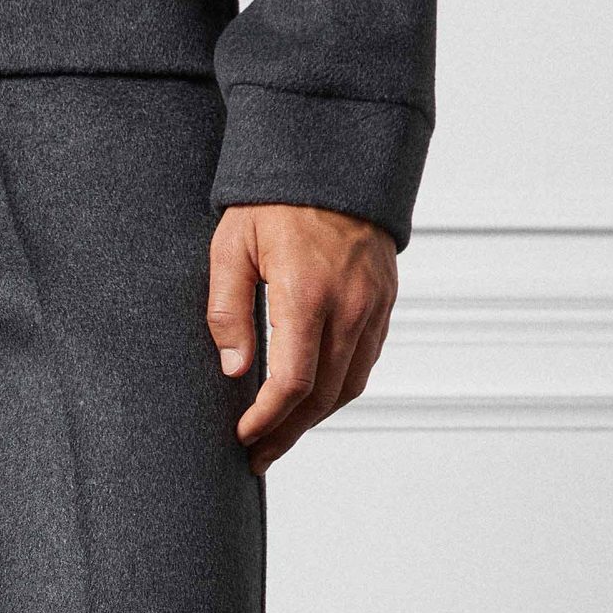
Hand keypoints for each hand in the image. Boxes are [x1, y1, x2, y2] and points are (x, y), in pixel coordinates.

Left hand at [207, 205, 397, 474]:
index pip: (292, 382)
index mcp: (308, 294)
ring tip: (281, 436)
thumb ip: (227, 310)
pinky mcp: (385, 300)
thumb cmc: (274, 200)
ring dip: (315, 418)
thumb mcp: (233, 246)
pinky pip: (365, 360)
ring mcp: (374, 305)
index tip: (242, 438)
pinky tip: (311, 399)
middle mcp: (349, 306)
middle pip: (323, 396)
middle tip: (257, 457)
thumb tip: (235, 371)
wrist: (335, 155)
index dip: (267, 420)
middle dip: (288, 433)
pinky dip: (338, 389)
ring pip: (350, 384)